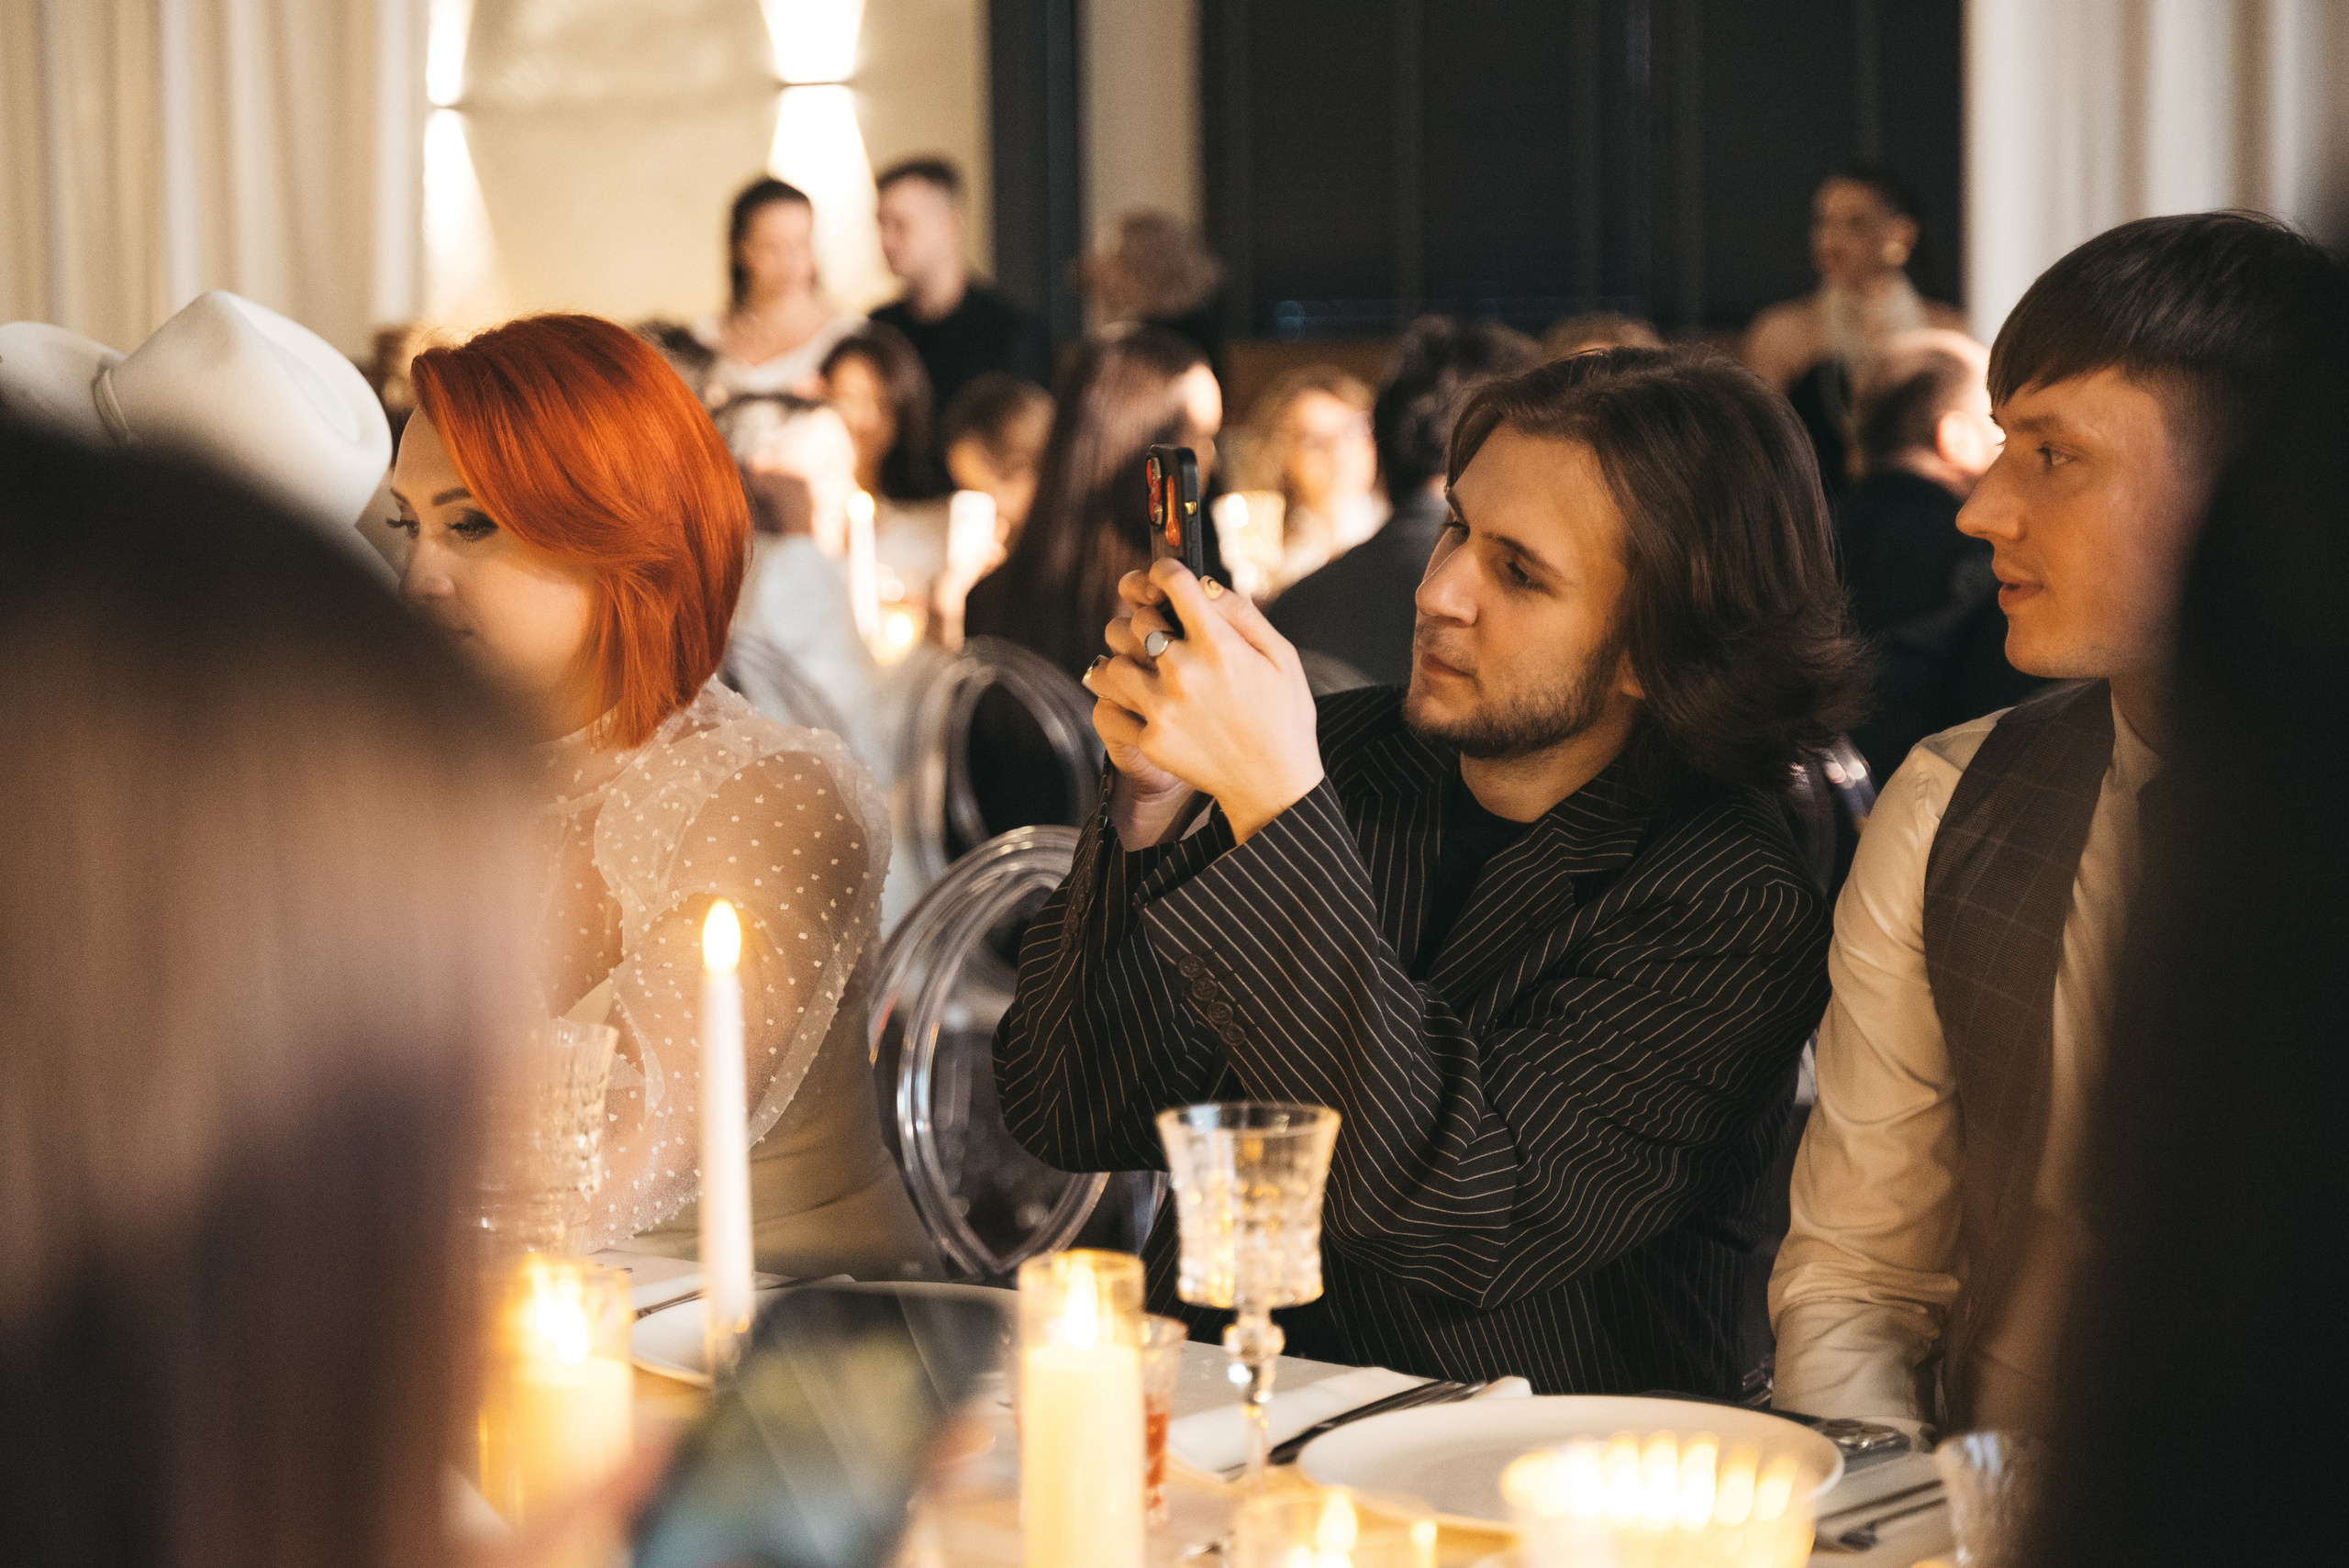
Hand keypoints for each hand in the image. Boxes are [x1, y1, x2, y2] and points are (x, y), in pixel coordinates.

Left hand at [1087, 561, 1323, 843]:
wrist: (1275, 786)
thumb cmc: (1284, 716)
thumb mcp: (1281, 656)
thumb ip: (1242, 614)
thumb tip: (1202, 586)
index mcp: (1219, 645)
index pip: (1173, 583)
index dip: (1164, 572)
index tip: (1162, 578)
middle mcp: (1185, 673)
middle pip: (1137, 621)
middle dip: (1147, 619)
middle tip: (1160, 632)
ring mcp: (1163, 709)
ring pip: (1113, 663)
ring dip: (1126, 661)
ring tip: (1144, 670)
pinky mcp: (1150, 741)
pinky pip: (1108, 707)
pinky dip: (1118, 702)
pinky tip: (1137, 701)